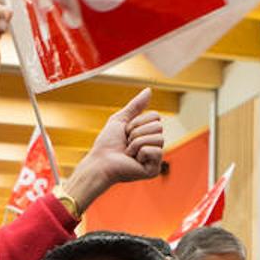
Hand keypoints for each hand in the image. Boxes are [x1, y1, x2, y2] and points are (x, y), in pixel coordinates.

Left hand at [61, 89, 163, 210]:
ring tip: (128, 152)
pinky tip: (133, 161)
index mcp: (148, 134)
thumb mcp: (121, 119)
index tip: (125, 132)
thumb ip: (135, 106)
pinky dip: (141, 153)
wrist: (100, 162)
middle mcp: (154, 146)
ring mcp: (155, 159)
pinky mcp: (154, 170)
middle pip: (159, 127)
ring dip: (137, 143)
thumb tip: (149, 90)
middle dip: (137, 132)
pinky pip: (157, 151)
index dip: (137, 122)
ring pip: (159, 138)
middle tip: (126, 143)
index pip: (156, 117)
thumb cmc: (107, 143)